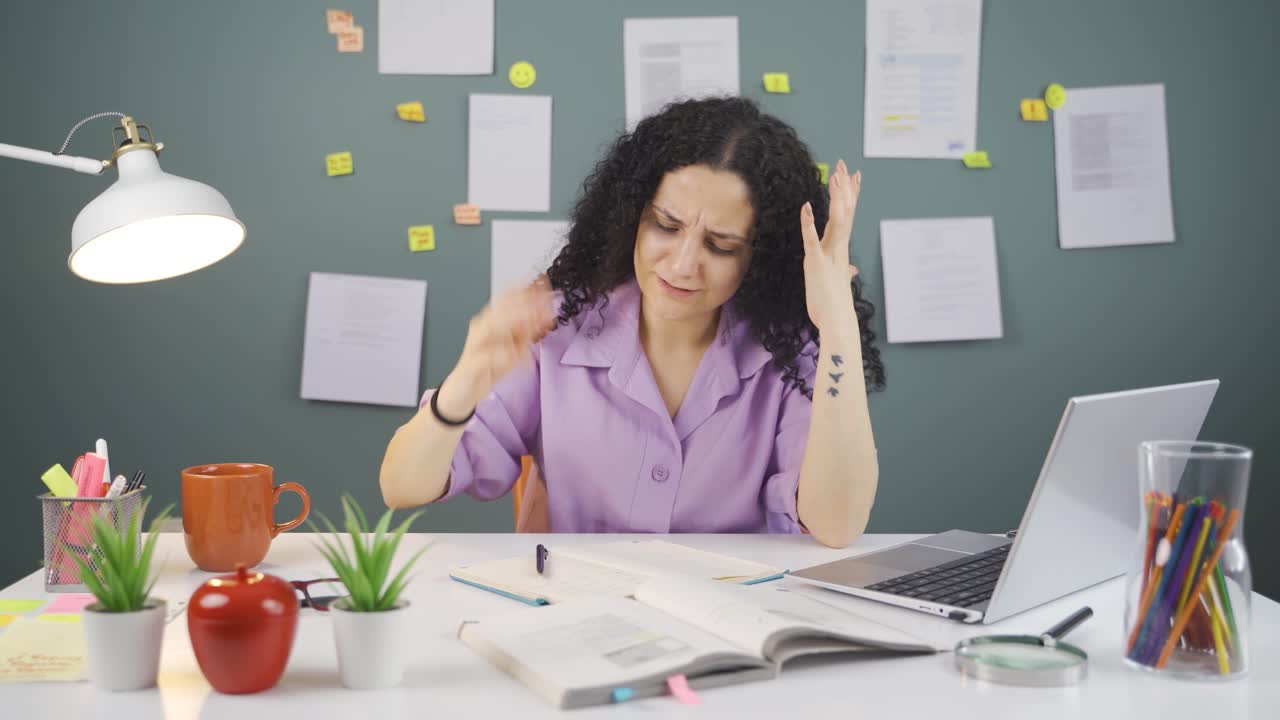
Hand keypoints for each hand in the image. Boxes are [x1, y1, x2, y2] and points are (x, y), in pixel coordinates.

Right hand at [446, 276, 555, 410]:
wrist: (463, 390)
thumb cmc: (489, 366)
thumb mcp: (514, 347)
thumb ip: (528, 331)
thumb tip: (547, 314)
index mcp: (491, 320)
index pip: (506, 298)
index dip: (526, 290)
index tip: (546, 285)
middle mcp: (481, 328)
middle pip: (500, 309)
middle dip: (523, 304)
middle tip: (546, 304)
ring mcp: (475, 345)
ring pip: (490, 328)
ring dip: (511, 323)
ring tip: (532, 323)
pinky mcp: (472, 364)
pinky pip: (486, 356)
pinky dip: (502, 355)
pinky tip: (518, 356)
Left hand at [800, 159, 861, 336]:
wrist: (837, 322)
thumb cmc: (835, 305)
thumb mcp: (838, 284)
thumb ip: (844, 272)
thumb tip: (852, 269)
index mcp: (841, 250)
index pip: (847, 216)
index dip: (850, 196)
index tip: (853, 176)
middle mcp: (838, 248)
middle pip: (844, 211)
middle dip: (844, 188)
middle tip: (844, 165)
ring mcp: (829, 254)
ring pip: (835, 220)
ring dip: (835, 198)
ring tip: (835, 176)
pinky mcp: (817, 264)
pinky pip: (812, 239)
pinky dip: (808, 223)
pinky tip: (805, 207)